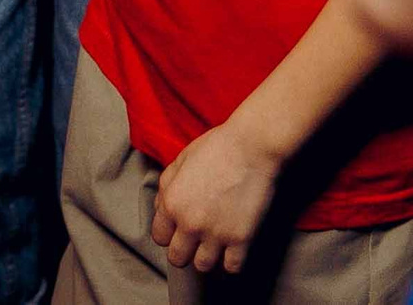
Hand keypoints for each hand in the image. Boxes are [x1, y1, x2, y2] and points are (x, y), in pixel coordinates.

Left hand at [151, 120, 282, 275]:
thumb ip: (166, 186)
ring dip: (208, 256)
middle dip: (185, 250)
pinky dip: (232, 261)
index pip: (159, 237)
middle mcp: (189, 223)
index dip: (169, 233)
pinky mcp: (240, 239)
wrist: (252, 145)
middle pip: (177, 258)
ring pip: (203, 267)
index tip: (180, 229)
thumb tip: (161, 208)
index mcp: (172, 203)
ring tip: (216, 244)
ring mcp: (215, 233)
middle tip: (197, 240)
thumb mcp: (181, 159)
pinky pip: (231, 267)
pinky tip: (234, 249)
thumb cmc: (218, 147)